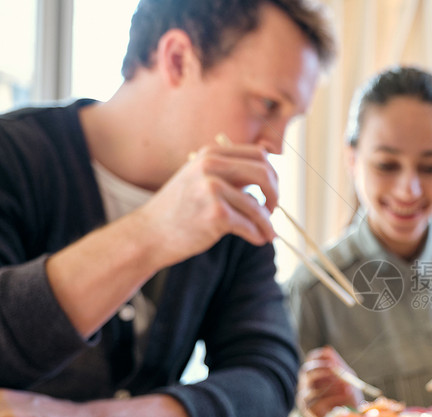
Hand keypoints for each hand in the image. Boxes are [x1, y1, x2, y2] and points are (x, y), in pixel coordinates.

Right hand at [135, 142, 279, 268]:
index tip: (270, 191)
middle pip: (264, 174)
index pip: (258, 154)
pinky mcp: (215, 214)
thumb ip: (230, 174)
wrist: (149, 234)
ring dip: (267, 224)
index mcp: (210, 154)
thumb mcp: (200, 179)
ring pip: (258, 206)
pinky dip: (257, 235)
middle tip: (273, 210)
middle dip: (275, 195)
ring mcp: (212, 189)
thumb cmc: (179, 210)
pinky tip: (257, 239)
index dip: (272, 174)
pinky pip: (249, 225)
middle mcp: (211, 167)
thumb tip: (271, 177)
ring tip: (268, 234)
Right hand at [296, 347, 361, 416]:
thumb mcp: (347, 378)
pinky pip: (317, 403)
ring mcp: (305, 399)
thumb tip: (327, 349)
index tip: (332, 359)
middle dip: (322, 370)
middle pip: (306, 371)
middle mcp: (307, 384)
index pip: (311, 359)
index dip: (320, 357)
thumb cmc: (349, 396)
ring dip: (331, 386)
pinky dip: (332, 400)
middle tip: (336, 370)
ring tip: (345, 388)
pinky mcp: (308, 413)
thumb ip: (338, 365)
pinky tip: (341, 401)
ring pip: (310, 388)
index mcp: (316, 373)